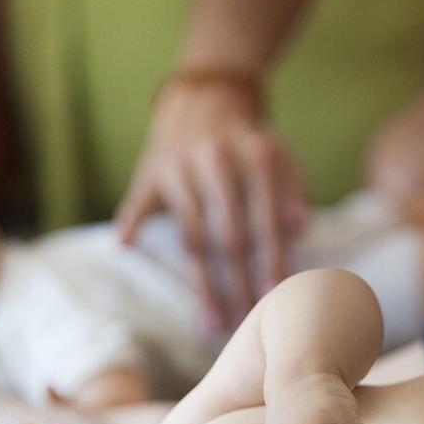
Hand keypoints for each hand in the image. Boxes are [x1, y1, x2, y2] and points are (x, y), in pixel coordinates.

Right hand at [116, 81, 307, 330]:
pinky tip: (124, 247)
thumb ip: (292, 191)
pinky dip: (130, 223)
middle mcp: (216, 160)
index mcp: (255, 157)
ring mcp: (178, 167)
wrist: (205, 98)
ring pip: (191, 236)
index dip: (271, 263)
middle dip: (238, 286)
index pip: (264, 221)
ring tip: (212, 324)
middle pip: (227, 237)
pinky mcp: (150, 172)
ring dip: (202, 286)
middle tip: (246, 326)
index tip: (276, 300)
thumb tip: (299, 229)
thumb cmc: (249, 142)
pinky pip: (138, 203)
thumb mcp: (280, 157)